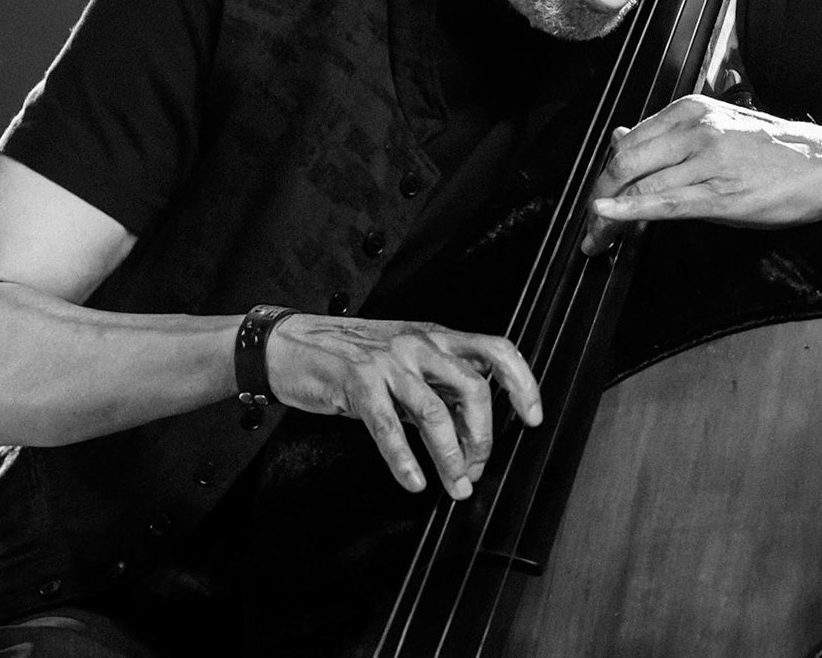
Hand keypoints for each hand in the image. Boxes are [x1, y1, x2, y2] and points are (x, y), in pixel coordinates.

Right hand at [264, 315, 542, 499]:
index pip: (495, 351)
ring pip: (435, 413)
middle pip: (472, 389)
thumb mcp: (403, 359)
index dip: (521, 384)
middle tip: (475, 469)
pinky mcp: (358, 383)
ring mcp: (388, 362)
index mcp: (435, 337)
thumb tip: (474, 426)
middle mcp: (418, 344)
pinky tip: (413, 481)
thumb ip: (438, 383)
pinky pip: (389, 428)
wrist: (290, 344)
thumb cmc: (349, 355)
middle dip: (482, 438)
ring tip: (454, 485)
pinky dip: (405, 461)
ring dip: (450, 457)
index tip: (532, 418)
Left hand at [582, 93, 821, 253]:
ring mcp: (707, 161)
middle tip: (589, 229)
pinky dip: (629, 211)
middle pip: (624, 163)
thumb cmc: (773, 151)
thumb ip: (667, 135)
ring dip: (609, 218)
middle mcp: (695, 130)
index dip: (604, 175)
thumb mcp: (717, 128)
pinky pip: (665, 203)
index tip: (595, 200)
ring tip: (597, 241)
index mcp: (690, 110)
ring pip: (639, 186)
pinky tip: (607, 218)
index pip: (628, 142)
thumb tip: (618, 137)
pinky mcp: (721, 194)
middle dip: (598, 198)